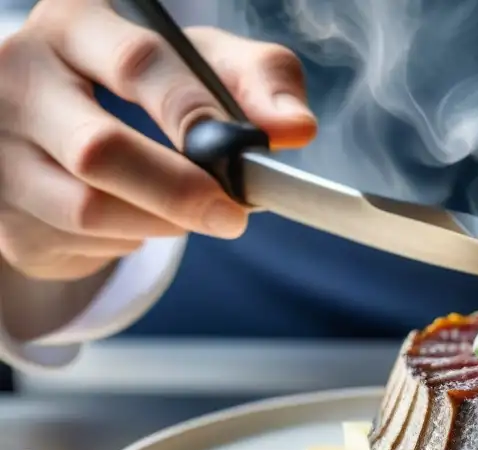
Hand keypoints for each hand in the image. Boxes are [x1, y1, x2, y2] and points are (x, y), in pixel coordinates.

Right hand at [0, 0, 317, 283]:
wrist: (61, 125)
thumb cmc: (146, 82)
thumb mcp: (203, 63)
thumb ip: (259, 81)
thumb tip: (296, 129)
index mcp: (75, 23)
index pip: (139, 62)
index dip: (194, 111)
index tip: (243, 151)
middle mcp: (18, 76)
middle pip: (101, 150)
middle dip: (181, 192)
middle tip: (232, 214)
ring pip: (88, 210)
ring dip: (158, 224)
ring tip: (189, 211)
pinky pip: (76, 243)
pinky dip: (126, 241)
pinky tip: (133, 216)